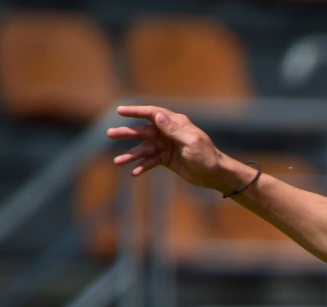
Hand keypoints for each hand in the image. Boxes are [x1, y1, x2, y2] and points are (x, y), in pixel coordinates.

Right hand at [106, 105, 244, 192]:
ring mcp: (166, 146)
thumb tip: (157, 115)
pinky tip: (134, 173)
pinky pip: (151, 162)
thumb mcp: (191, 142)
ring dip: (131, 155)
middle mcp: (168, 133)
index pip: (152, 114)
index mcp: (176, 123)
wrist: (216, 174)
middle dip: (127, 133)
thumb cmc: (207, 156)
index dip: (136, 111)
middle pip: (143, 131)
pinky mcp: (166, 159)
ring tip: (118, 162)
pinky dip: (143, 166)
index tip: (120, 111)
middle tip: (110, 134)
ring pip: (144, 149)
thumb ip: (173, 129)